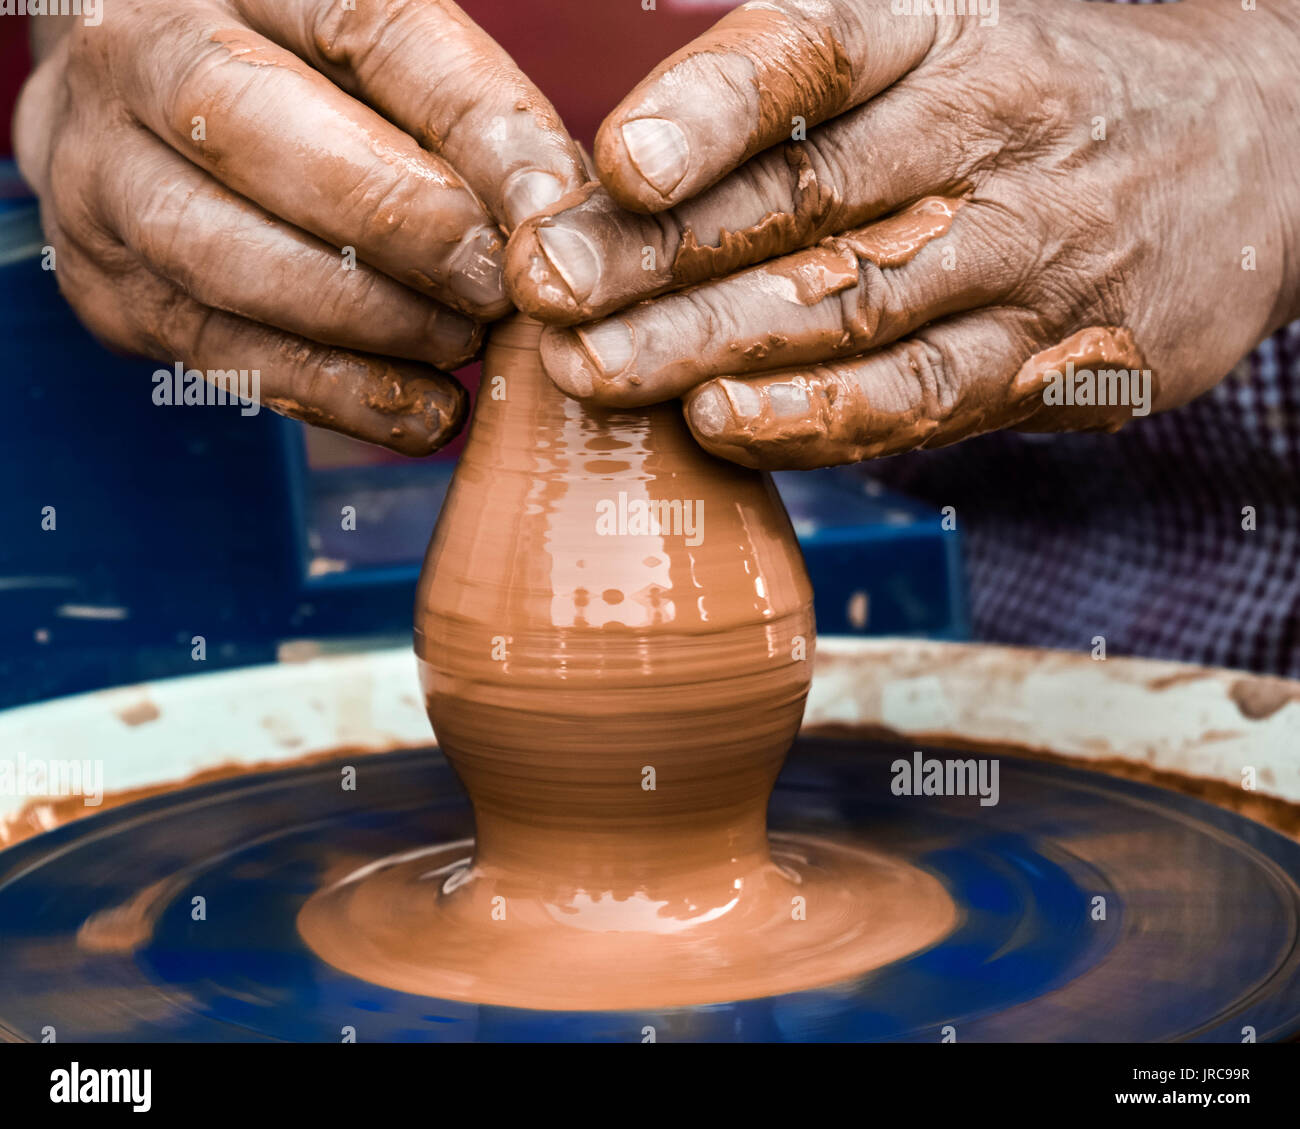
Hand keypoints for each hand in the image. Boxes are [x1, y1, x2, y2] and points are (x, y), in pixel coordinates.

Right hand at [15, 0, 585, 454]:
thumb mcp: (374, 55)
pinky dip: (339, 396)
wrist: (140, 117)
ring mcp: (98, 176)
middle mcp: (134, 53)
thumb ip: (458, 113)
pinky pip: (223, 356)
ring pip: (224, 260)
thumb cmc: (301, 83)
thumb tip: (557, 214)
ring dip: (369, 322)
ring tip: (464, 346)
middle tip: (496, 290)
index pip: (369, 27)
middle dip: (400, 224)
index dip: (474, 127)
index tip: (553, 209)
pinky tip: (426, 412)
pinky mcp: (109, 288)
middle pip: (254, 129)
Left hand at [507, 0, 1299, 468]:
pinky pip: (922, 398)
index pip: (815, 56)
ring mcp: (1034, 254)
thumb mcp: (940, 46)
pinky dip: (816, 419)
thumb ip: (796, 109)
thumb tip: (612, 196)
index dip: (711, 109)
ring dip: (715, 350)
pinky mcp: (1063, 358)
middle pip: (808, 201)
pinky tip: (724, 427)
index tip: (617, 168)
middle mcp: (994, 134)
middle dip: (663, 256)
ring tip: (602, 377)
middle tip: (549, 295)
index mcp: (946, 33)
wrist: (1255, 148)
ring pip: (854, 310)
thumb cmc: (1036, 102)